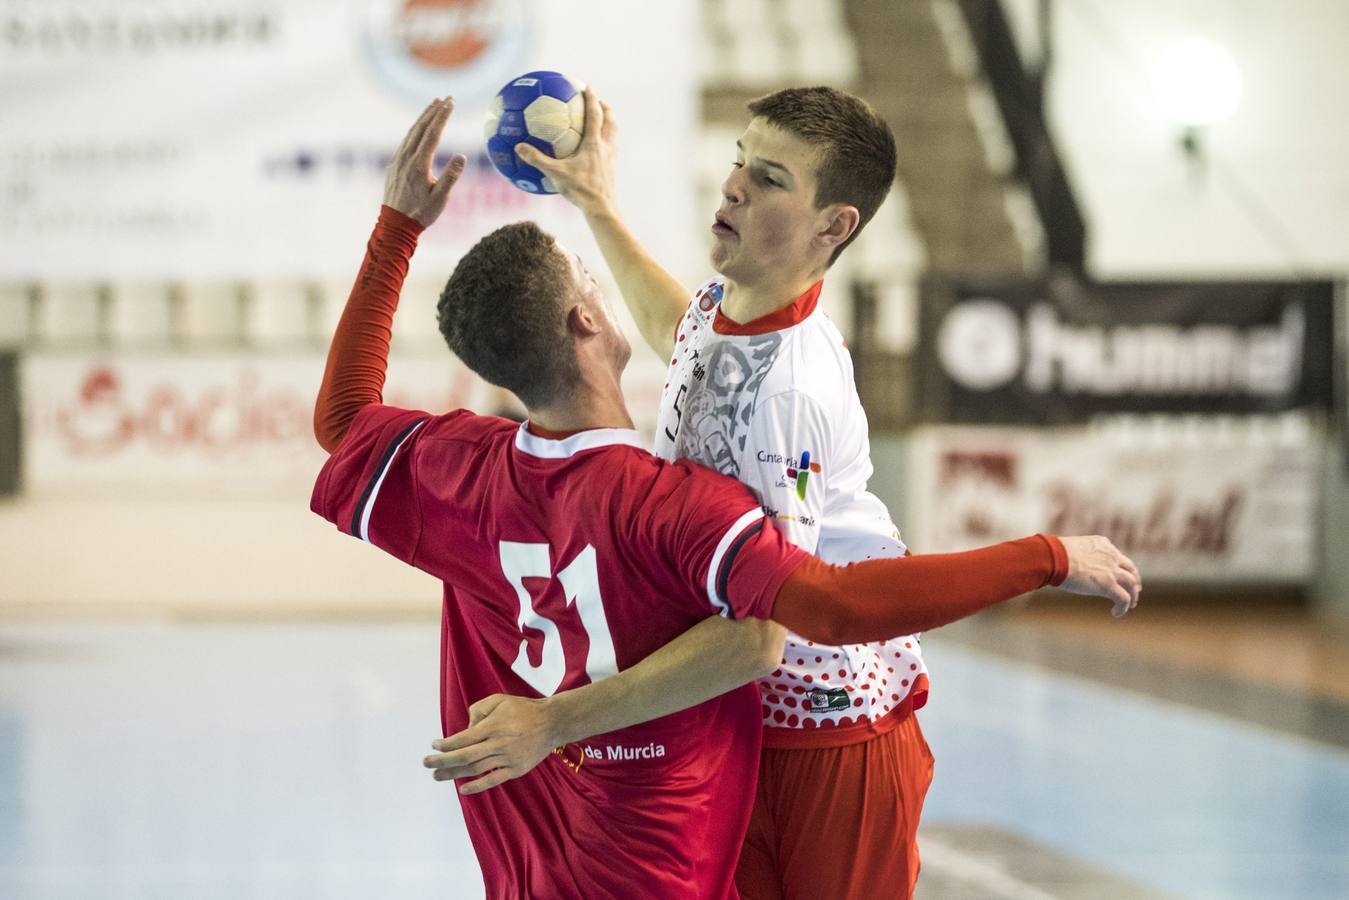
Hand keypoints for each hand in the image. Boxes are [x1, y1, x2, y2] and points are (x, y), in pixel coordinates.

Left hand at [384, 97, 466, 226]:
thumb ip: (451, 176)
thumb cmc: (421, 213)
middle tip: (445, 98)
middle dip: (433, 111)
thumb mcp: (440, 198)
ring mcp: (398, 161)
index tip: (451, 102)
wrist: (395, 225)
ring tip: (433, 106)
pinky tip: (419, 129)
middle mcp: (406, 158)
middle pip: (421, 128)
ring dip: (422, 118)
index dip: (442, 116)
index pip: (433, 133)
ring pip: (411, 133)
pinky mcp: (393, 166)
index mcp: (419, 164)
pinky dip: (414, 130)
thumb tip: (462, 156)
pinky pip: (405, 141)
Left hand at [423, 693, 559, 794]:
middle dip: (442, 761)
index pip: (463, 738)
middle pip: (464, 756)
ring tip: (437, 776)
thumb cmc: (523, 709)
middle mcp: (498, 744)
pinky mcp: (515, 769)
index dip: (446, 744)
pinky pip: (493, 780)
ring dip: (454, 774)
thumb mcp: (500, 699)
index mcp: (493, 726)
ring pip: (475, 769)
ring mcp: (507, 759)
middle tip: (427, 764)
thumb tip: (466, 726)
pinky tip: (463, 788)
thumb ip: (479, 709)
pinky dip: (477, 786)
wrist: (552, 723)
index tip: (434, 745)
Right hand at [514, 86, 616, 215]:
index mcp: (594, 143)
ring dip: (608, 124)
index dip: (591, 98)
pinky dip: (604, 143)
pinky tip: (595, 150)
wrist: (601, 208)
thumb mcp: (555, 173)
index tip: (586, 86)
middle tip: (597, 100)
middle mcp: (606, 147)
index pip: (594, 113)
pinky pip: (609, 150)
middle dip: (605, 107)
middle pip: (610, 120)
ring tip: (600, 121)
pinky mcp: (611, 169)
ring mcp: (610, 158)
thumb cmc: (580, 190)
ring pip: (613, 134)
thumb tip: (518, 147)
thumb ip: (537, 159)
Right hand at [1058, 535, 1141, 617]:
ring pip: (1132, 585)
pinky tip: (1116, 613)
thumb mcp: (1070, 549)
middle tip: (1135, 590)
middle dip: (1134, 580)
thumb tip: (1066, 563)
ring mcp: (1111, 570)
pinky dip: (1123, 607)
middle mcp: (1111, 555)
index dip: (1121, 567)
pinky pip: (1123, 598)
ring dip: (1133, 596)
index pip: (1118, 556)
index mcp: (1102, 543)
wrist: (1053, 557)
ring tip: (1131, 605)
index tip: (1119, 575)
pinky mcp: (1108, 585)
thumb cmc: (1054, 553)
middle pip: (1131, 569)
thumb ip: (1077, 555)